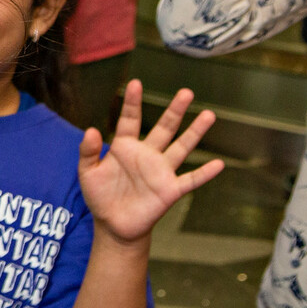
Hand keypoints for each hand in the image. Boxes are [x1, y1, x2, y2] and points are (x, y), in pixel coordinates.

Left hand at [78, 82, 222, 245]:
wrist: (113, 224)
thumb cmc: (100, 195)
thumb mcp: (87, 172)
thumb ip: (88, 151)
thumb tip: (90, 129)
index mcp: (125, 147)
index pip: (130, 120)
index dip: (133, 102)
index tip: (136, 83)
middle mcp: (147, 155)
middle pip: (164, 128)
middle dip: (174, 111)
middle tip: (186, 92)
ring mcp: (160, 171)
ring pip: (181, 147)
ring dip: (195, 132)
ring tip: (209, 114)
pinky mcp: (170, 190)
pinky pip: (191, 180)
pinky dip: (204, 173)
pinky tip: (218, 164)